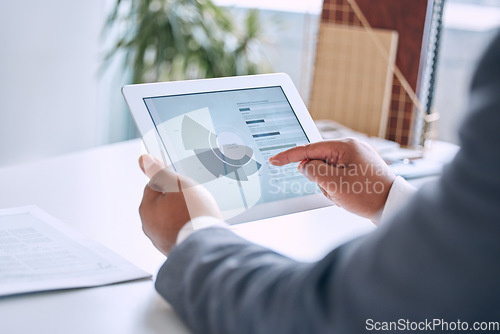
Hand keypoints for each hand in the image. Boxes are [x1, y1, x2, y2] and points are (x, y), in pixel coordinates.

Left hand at [138, 154, 221, 254]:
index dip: (171, 181)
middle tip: (194, 199)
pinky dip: (188, 226)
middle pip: (164, 202)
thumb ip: (159, 171)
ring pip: (172, 216)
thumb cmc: (192, 214)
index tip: (183, 184)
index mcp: (146, 208)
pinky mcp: (174, 247)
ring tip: (198, 213)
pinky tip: (198, 224)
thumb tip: (144, 160)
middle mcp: (150, 225)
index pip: (155, 184)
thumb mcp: (177, 184)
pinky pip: (180, 230)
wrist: (207, 245)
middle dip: (178, 198)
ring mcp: (161, 239)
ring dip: (184, 213)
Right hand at [269, 138, 395, 223]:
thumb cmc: (369, 195)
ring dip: (330, 185)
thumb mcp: (333, 183)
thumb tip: (305, 165)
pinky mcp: (360, 168)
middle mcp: (352, 148)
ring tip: (346, 195)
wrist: (393, 206)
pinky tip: (350, 195)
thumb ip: (313, 170)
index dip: (289, 156)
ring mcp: (357, 158)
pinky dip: (338, 187)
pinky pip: (338, 176)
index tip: (274, 160)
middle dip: (321, 179)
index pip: (309, 149)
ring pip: (328, 171)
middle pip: (319, 161)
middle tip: (335, 191)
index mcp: (345, 146)